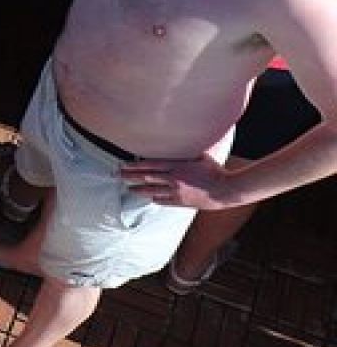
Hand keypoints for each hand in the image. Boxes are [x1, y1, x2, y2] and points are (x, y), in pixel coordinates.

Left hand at [120, 156, 237, 209]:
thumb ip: (185, 153)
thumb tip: (178, 144)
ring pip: (152, 190)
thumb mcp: (200, 156)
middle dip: (130, 176)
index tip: (124, 165)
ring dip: (138, 189)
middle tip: (118, 175)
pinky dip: (154, 198)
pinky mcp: (182, 202)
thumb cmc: (215, 170)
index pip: (150, 165)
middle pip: (146, 177)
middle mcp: (174, 179)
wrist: (227, 190)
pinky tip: (148, 198)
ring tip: (129, 188)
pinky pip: (163, 201)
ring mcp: (177, 192)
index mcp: (177, 166)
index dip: (135, 165)